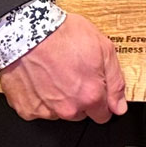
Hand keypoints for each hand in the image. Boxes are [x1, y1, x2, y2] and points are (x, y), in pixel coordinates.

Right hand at [0, 12, 127, 122]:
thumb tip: (119, 107)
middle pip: (80, 114)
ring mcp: (45, 111)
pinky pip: (37, 109)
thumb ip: (115, 82)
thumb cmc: (62, 35)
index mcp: (90, 96)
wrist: (26, 31)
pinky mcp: (26, 108)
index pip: (103, 115)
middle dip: (79, 99)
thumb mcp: (104, 49)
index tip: (93, 87)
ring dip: (58, 99)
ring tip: (53, 73)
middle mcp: (69, 108)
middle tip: (71, 74)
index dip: (100, 100)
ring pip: (58, 113)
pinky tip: (39, 79)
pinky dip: (39, 98)